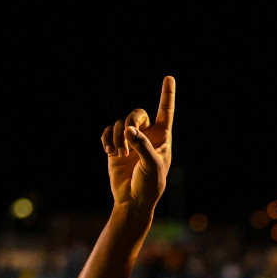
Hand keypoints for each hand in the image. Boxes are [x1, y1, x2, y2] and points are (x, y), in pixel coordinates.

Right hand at [100, 76, 174, 211]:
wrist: (133, 200)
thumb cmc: (149, 185)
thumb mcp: (152, 165)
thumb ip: (142, 146)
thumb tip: (129, 129)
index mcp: (162, 138)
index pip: (165, 112)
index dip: (167, 95)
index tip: (169, 78)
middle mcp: (147, 136)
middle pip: (137, 113)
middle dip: (131, 120)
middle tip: (128, 134)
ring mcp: (130, 141)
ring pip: (120, 124)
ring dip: (118, 137)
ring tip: (120, 154)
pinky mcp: (115, 147)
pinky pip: (108, 132)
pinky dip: (107, 139)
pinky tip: (109, 152)